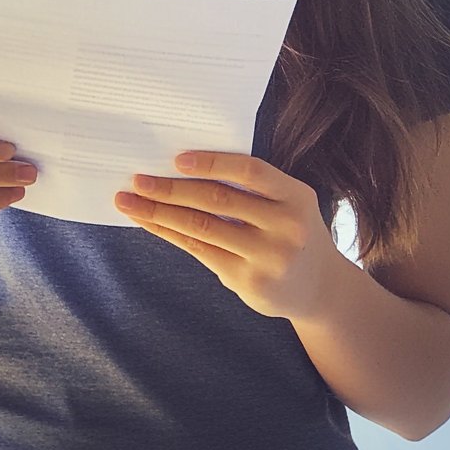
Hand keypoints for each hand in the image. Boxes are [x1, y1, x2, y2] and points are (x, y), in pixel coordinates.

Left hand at [113, 152, 341, 321]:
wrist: (320, 289)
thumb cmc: (292, 232)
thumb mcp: (287, 203)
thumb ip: (252, 188)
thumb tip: (184, 166)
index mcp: (295, 196)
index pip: (250, 171)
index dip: (213, 163)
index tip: (177, 160)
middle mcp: (286, 226)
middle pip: (218, 200)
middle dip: (172, 188)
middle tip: (138, 179)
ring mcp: (268, 257)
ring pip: (203, 227)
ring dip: (160, 212)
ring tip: (128, 201)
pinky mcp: (250, 282)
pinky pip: (200, 251)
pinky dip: (170, 233)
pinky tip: (149, 222)